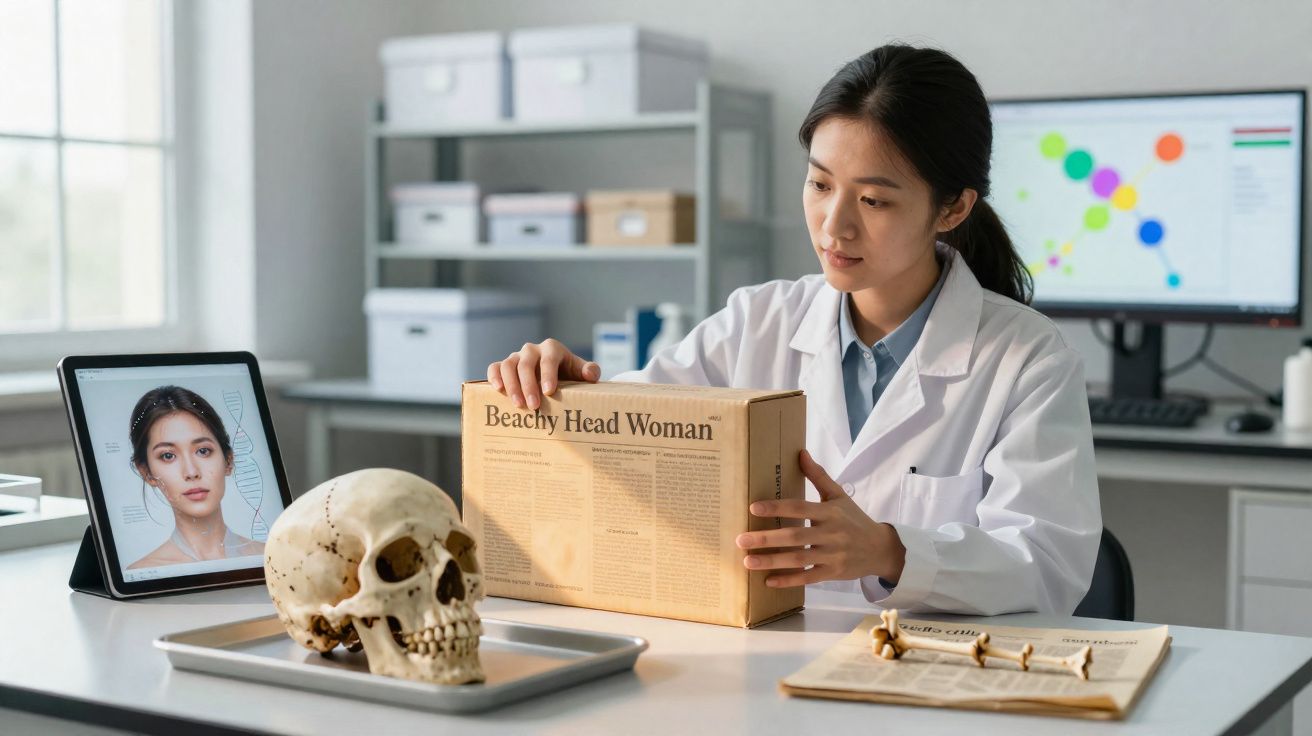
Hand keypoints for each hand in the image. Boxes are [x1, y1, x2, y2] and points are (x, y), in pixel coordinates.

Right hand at [487, 338, 599, 410]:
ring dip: (511, 385)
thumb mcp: (581, 372)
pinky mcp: (504, 366)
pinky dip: (494, 377)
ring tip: (518, 405)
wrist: (557, 375)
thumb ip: (590, 371)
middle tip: (534, 406)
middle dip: (529, 385)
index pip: (548, 359)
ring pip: (508, 366)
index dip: (548, 374)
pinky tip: (498, 390)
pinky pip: (495, 367)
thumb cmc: (569, 374)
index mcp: (552, 348)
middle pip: (526, 364)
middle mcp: (532, 350)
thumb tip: (590, 374)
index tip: (549, 392)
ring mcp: (517, 357)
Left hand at [734, 449, 906, 587]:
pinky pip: (808, 577)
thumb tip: (801, 452)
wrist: (881, 548)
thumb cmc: (854, 519)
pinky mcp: (833, 573)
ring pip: (798, 559)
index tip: (754, 508)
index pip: (800, 508)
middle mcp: (831, 534)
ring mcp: (832, 555)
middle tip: (740, 540)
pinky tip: (768, 581)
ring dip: (772, 561)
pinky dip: (789, 581)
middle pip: (795, 536)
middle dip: (766, 538)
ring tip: (748, 561)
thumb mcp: (839, 495)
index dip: (777, 508)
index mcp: (830, 512)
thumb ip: (819, 476)